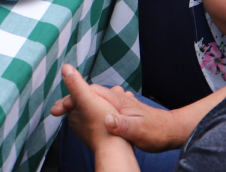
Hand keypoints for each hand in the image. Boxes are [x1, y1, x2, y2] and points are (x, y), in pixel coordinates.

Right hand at [50, 65, 180, 152]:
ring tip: (64, 113)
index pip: (89, 93)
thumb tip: (107, 120)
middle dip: (70, 100)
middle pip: (88, 94)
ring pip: (93, 100)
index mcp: (117, 101)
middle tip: (55, 111)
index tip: (58, 109)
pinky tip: (85, 117)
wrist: (170, 131)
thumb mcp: (140, 131)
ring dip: (78, 104)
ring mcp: (117, 105)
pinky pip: (98, 107)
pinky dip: (87, 109)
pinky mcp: (119, 113)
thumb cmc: (156, 131)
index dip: (72, 98)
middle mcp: (115, 99)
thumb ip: (124, 125)